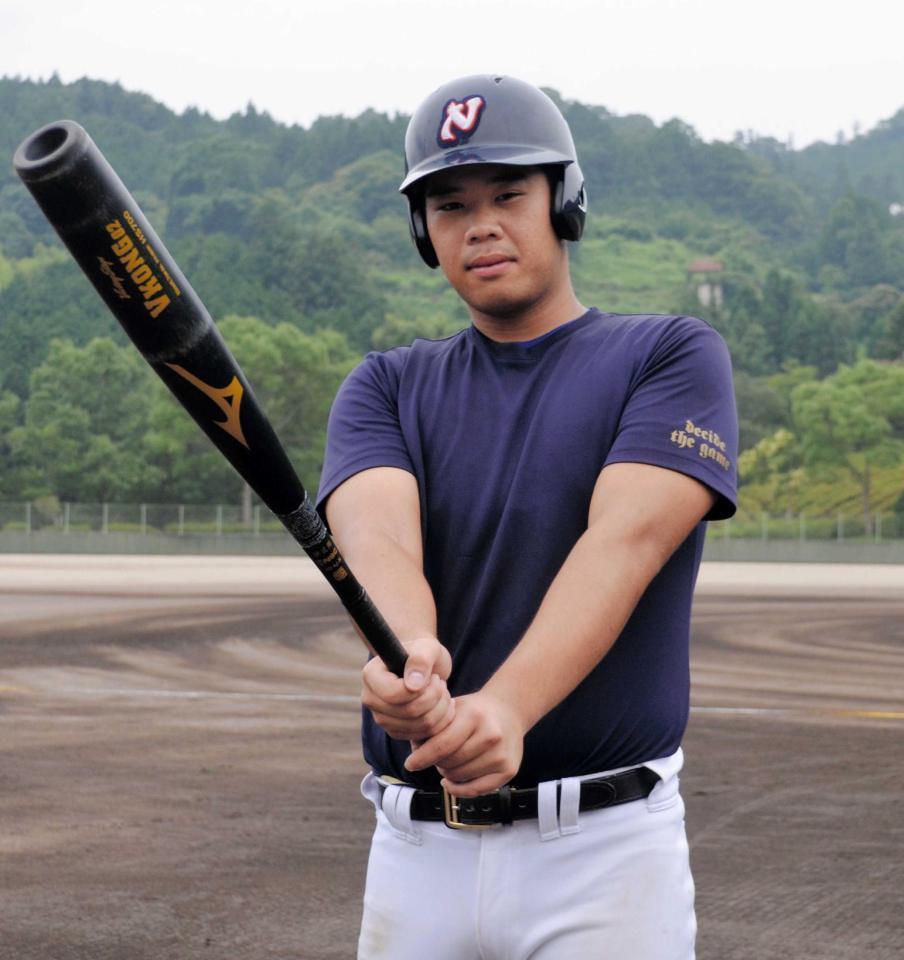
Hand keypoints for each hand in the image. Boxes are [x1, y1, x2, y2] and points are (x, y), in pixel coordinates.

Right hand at [361, 635, 454, 741]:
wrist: (425, 666)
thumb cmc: (424, 652)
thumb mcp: (426, 648)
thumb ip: (420, 660)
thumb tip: (412, 686)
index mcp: (371, 676)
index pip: (394, 694)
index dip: (421, 690)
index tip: (432, 677)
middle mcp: (371, 699)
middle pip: (409, 712)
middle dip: (435, 697)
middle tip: (440, 682)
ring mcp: (382, 718)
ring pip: (419, 726)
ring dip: (441, 708)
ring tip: (442, 691)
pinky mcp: (396, 731)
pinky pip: (423, 735)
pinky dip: (441, 721)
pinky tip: (443, 704)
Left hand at [404, 690, 524, 796]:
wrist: (508, 711)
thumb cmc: (474, 711)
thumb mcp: (453, 708)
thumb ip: (432, 727)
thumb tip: (415, 751)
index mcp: (474, 716)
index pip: (442, 745)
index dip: (422, 757)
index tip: (410, 764)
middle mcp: (491, 736)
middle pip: (450, 763)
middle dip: (436, 762)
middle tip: (435, 755)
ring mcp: (501, 754)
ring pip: (460, 777)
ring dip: (447, 773)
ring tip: (448, 761)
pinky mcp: (509, 770)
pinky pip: (476, 790)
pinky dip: (458, 789)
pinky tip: (450, 782)